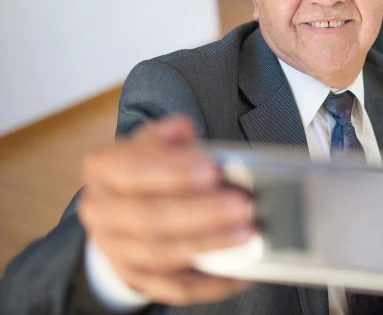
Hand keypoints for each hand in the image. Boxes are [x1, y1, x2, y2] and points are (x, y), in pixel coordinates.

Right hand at [78, 116, 254, 304]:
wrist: (121, 211)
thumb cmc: (149, 169)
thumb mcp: (156, 142)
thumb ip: (171, 136)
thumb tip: (182, 128)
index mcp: (103, 169)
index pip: (131, 171)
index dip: (173, 171)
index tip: (213, 169)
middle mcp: (101, 212)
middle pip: (149, 217)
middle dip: (201, 212)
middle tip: (243, 204)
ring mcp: (116, 250)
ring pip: (162, 253)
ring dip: (209, 244)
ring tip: (248, 232)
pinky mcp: (137, 279)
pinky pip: (175, 287)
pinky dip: (211, 282)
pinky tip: (241, 271)